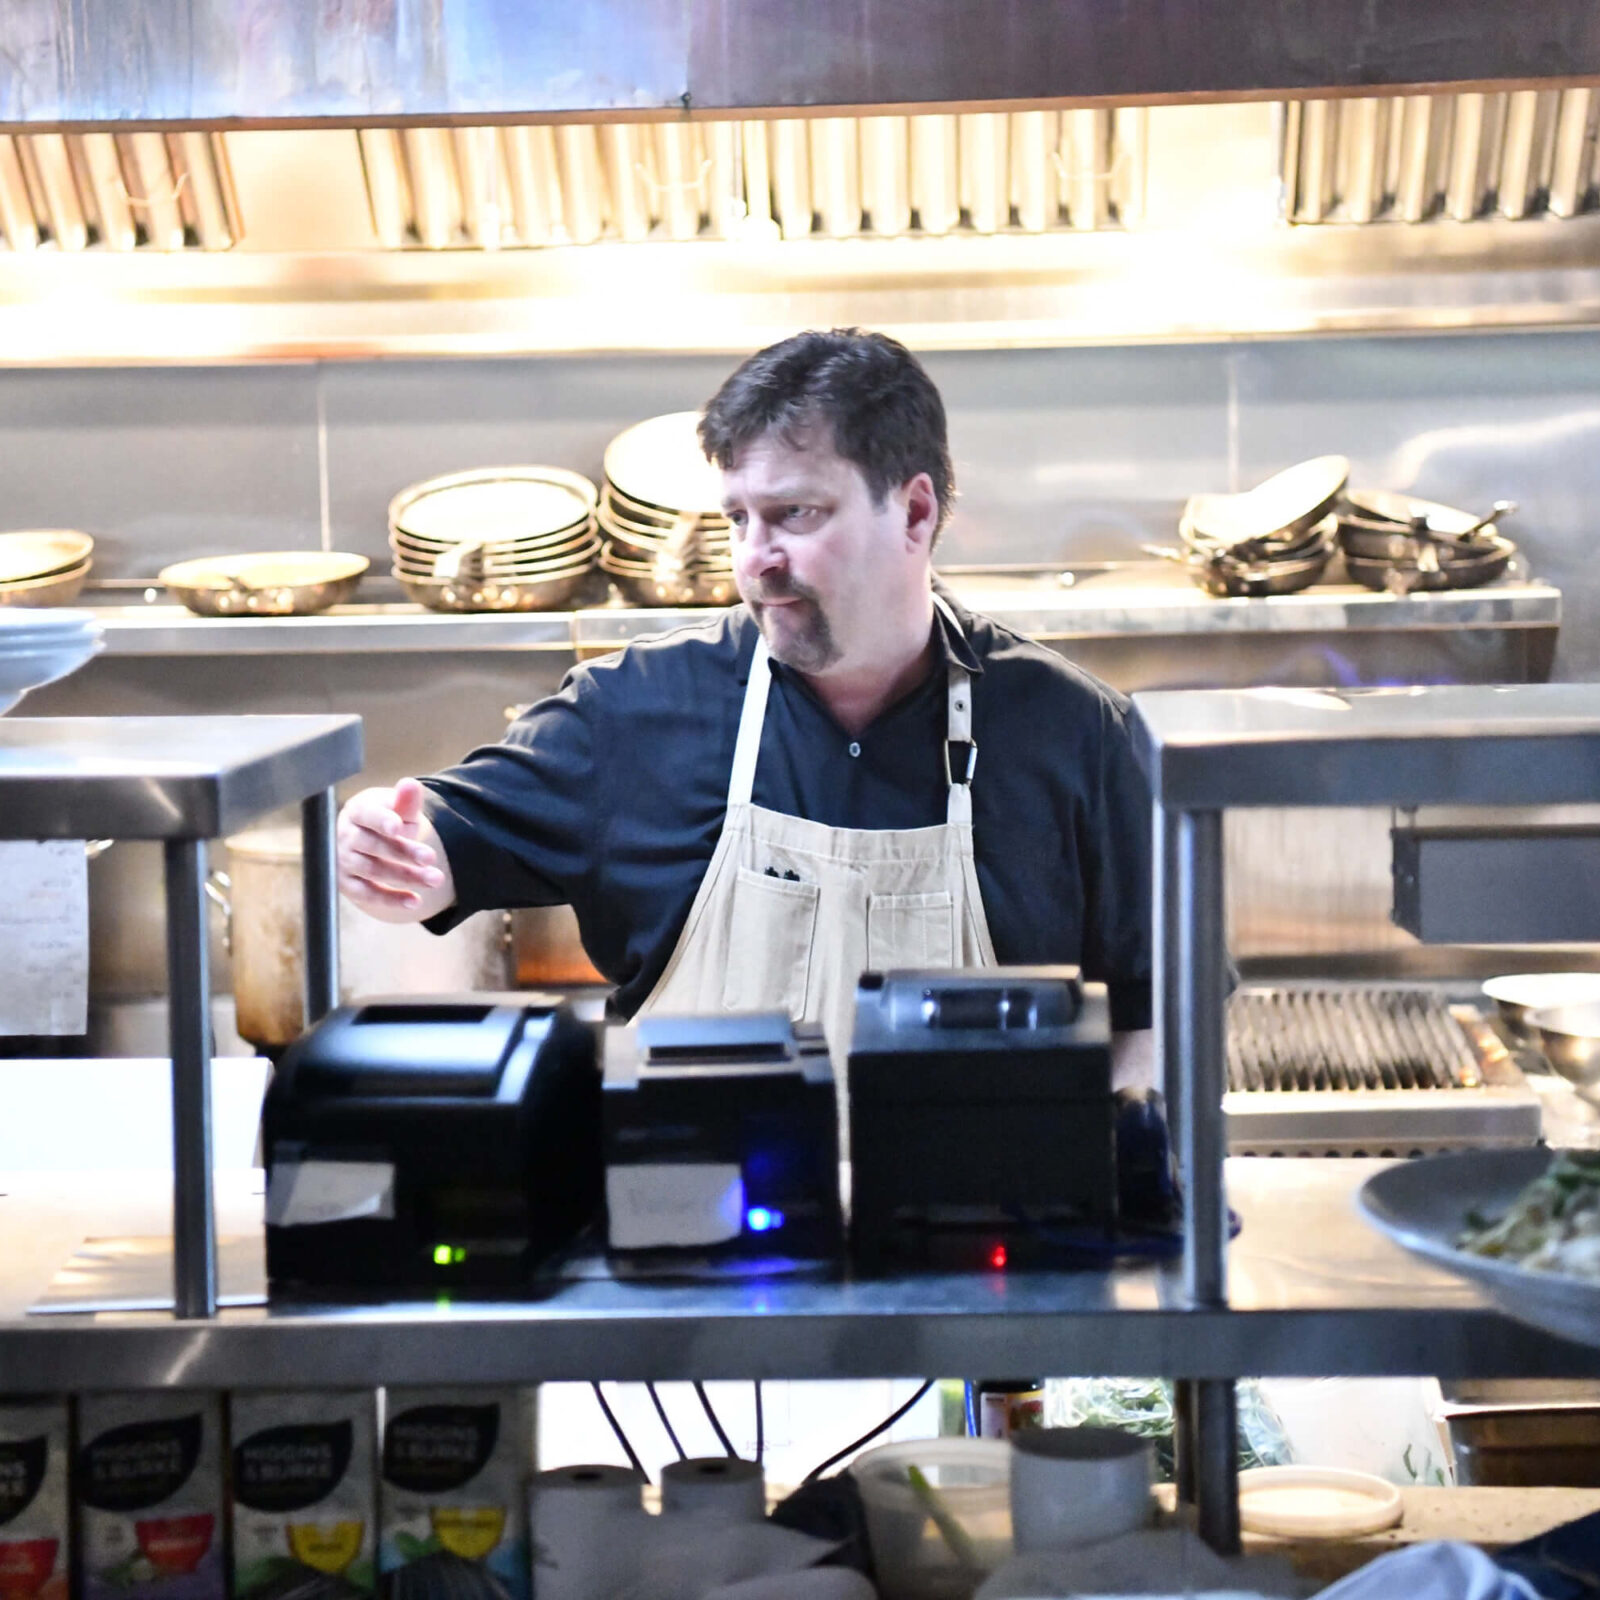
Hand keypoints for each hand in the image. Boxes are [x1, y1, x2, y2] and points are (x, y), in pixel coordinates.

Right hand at [336, 777, 454, 921]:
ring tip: (435, 879)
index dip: (382, 821)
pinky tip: (415, 901)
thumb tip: (410, 784)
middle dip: (404, 852)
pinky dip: (392, 900)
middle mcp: (345, 836)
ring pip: (373, 871)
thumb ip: (405, 800)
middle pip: (374, 846)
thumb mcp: (397, 808)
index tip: (400, 828)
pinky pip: (368, 894)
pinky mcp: (348, 884)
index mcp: (357, 812)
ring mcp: (344, 862)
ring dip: (405, 877)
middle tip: (431, 858)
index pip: (367, 816)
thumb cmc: (386, 819)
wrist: (369, 838)